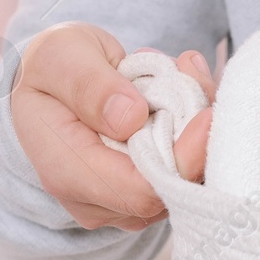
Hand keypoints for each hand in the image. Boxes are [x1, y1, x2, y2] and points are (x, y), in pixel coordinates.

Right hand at [9, 23, 216, 229]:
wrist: (52, 83)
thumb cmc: (54, 66)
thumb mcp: (60, 55)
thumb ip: (90, 85)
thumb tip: (129, 118)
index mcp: (65, 171)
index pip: (139, 190)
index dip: (182, 159)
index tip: (207, 115)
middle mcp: (95, 201)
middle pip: (170, 191)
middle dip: (196, 139)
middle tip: (195, 79)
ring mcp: (123, 204)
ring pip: (185, 183)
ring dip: (197, 134)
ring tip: (182, 79)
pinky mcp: (146, 195)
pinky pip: (185, 175)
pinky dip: (194, 138)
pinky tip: (184, 97)